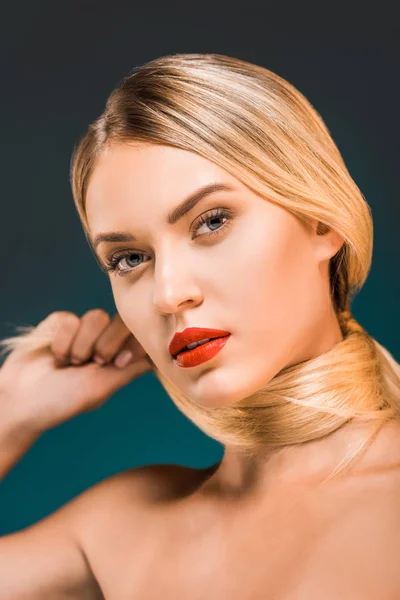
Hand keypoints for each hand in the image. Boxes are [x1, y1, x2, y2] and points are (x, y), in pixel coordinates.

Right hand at [0, 310, 152, 434]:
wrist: (23, 399)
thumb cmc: (63, 401)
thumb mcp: (102, 388)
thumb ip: (131, 369)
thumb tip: (160, 358)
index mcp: (118, 358)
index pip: (138, 336)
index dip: (133, 343)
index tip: (117, 363)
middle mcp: (104, 342)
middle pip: (121, 322)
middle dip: (105, 345)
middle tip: (90, 364)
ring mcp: (83, 331)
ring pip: (96, 316)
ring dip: (81, 344)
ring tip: (69, 363)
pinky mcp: (61, 323)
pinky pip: (70, 318)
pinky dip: (61, 340)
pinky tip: (54, 355)